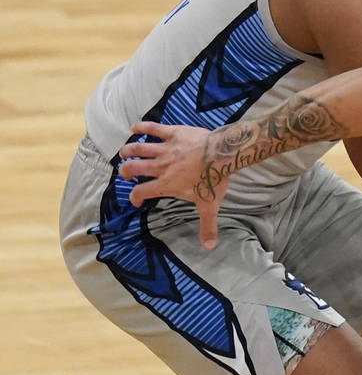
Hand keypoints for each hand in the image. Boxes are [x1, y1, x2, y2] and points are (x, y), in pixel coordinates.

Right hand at [117, 121, 225, 249]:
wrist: (223, 153)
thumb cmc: (214, 179)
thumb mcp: (210, 205)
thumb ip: (207, 226)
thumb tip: (209, 247)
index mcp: (166, 184)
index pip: (141, 192)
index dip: (134, 197)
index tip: (135, 199)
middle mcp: (161, 167)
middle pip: (133, 168)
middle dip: (125, 170)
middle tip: (125, 172)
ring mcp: (166, 149)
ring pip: (139, 148)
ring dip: (129, 150)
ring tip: (125, 152)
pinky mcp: (173, 133)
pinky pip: (153, 128)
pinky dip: (142, 126)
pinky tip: (135, 126)